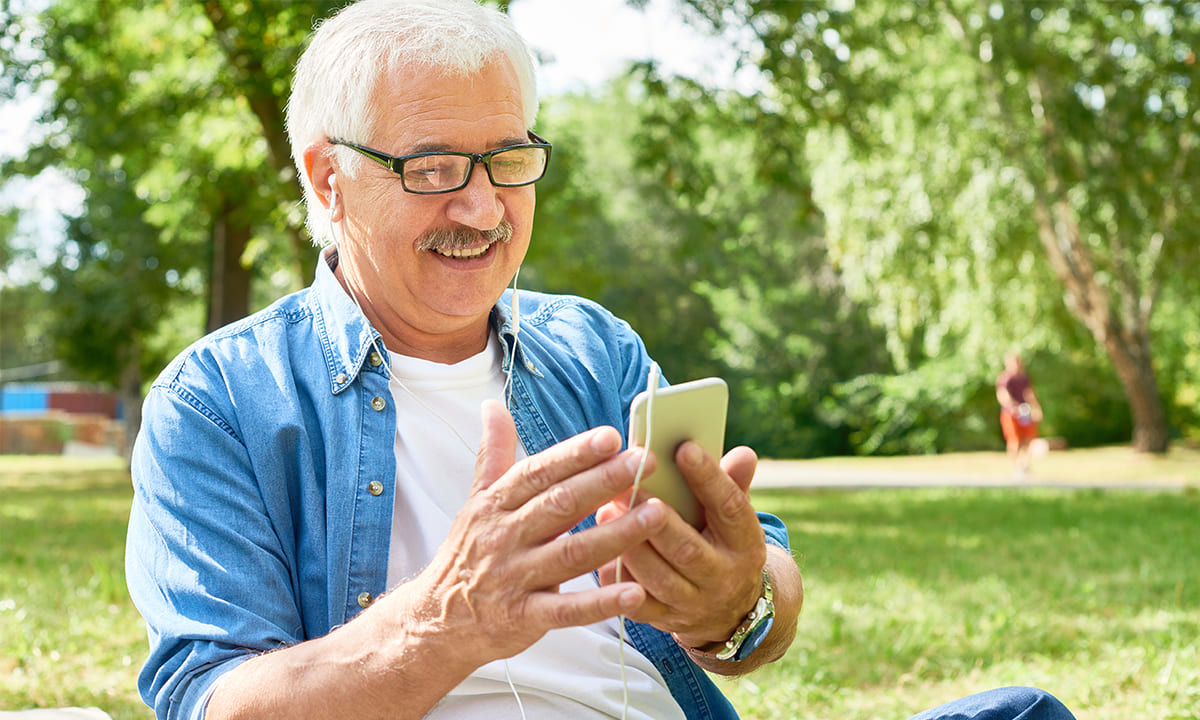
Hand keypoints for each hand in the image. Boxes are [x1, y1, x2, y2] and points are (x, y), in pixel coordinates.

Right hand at [393, 400, 667, 672]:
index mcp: (495, 504)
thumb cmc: (467, 554)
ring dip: (615, 534)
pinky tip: (635, 592)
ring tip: (656, 514)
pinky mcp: (524, 618)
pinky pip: (567, 610)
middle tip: (646, 462)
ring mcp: (514, 579)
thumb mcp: (475, 502)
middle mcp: (504, 537)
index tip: (611, 437)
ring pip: (571, 554)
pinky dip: (600, 603)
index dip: (574, 454)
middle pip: (560, 505)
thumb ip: (493, 454)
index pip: (538, 473)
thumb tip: (492, 405)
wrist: (437, 622)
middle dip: (604, 482)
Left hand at [594, 442, 765, 648]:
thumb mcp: (735, 518)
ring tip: (605, 513)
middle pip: (687, 548)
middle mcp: (723, 577)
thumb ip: (734, 484)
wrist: (730, 610)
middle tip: (626, 486)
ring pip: (659, 579)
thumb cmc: (722, 544)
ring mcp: (694, 603)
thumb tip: (743, 453)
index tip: (684, 448)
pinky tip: (598, 550)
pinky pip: (636, 604)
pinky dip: (616, 578)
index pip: (730, 508)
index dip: (709, 478)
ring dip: (629, 546)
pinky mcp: (665, 619)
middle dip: (654, 519)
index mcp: (746, 543)